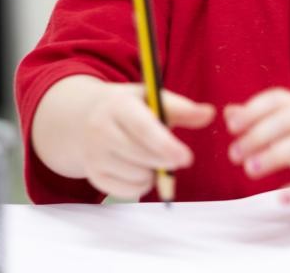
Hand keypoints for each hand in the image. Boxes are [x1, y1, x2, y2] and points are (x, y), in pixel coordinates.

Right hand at [78, 83, 214, 198]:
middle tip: (179, 157)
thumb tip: (209, 114)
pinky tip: (141, 170)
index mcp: (118, 105)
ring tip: (152, 158)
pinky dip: (141, 185)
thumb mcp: (150, 97)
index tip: (187, 158)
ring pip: (136, 176)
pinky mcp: (93, 176)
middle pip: (140, 156)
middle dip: (165, 161)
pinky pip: (127, 191)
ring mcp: (93, 155)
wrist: (80, 118)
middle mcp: (100, 130)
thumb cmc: (127, 106)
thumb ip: (181, 107)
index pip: (143, 129)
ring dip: (154, 172)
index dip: (167, 146)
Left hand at [224, 88, 289, 203]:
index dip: (253, 110)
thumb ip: (259, 121)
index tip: (231, 127)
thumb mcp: (287, 130)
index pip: (276, 99)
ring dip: (274, 155)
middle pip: (287, 119)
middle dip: (257, 136)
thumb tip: (228, 113)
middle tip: (234, 155)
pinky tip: (281, 198)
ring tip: (250, 170)